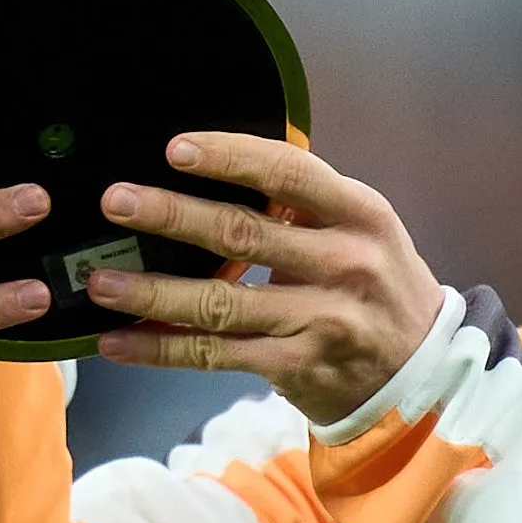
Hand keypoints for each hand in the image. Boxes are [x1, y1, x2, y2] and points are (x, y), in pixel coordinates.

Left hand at [86, 132, 449, 425]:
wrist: (421, 373)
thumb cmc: (376, 285)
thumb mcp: (362, 228)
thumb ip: (303, 199)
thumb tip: (217, 159)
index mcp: (358, 213)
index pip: (288, 173)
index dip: (229, 157)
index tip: (174, 149)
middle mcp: (343, 264)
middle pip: (243, 234)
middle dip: (171, 216)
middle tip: (116, 202)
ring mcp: (320, 320)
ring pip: (220, 304)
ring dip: (152, 293)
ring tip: (100, 282)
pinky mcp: (297, 367)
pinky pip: (215, 356)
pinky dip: (161, 350)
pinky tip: (119, 343)